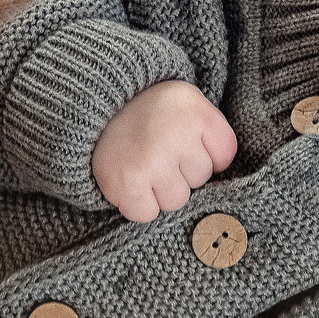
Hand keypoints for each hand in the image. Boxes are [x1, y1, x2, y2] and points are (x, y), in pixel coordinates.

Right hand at [93, 80, 237, 222]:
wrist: (93, 105)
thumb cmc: (148, 112)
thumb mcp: (187, 104)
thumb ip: (210, 134)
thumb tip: (225, 180)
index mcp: (195, 112)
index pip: (224, 155)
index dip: (206, 152)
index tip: (186, 139)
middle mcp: (175, 135)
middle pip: (200, 178)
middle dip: (181, 169)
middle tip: (157, 149)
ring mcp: (151, 161)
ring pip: (176, 200)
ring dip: (160, 189)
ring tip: (143, 164)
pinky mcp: (126, 183)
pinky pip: (147, 213)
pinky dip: (137, 203)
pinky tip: (130, 181)